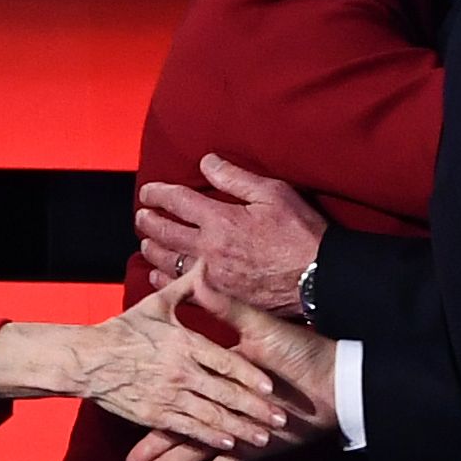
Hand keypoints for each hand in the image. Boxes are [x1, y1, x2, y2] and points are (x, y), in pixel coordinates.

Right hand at [0, 269, 291, 447]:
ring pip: (211, 416)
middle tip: (282, 420)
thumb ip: (186, 288)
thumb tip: (204, 263)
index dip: (250, 376)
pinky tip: (228, 445)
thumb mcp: (156, 305)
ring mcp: (168, 396)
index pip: (226, 362)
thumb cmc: (122, 330)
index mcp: (185, 344)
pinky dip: (208, 438)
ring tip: (262, 438)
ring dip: (239, 429)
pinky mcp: (154, 415)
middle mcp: (180, 373)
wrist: (84, 359)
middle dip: (255, 410)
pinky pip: (188, 430)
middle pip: (226, 394)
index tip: (271, 387)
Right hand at [129, 282, 342, 460]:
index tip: (126, 396)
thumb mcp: (257, 325)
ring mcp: (235, 426)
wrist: (336, 381)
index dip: (154, 392)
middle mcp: (222, 400)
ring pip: (195, 445)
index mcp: (218, 371)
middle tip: (126, 455)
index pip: (176, 386)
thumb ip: (225, 305)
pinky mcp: (251, 448)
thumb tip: (202, 271)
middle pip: (179, 421)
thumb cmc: (300, 349)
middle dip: (155, 441)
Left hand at [133, 156, 328, 317]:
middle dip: (148, 222)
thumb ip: (235, 178)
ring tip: (146, 243)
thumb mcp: (273, 194)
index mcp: (221, 219)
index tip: (148, 191)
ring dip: (153, 250)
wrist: (318, 278)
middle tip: (141, 216)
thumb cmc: (301, 234)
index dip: (157, 193)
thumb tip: (207, 163)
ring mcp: (212, 276)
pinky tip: (159, 274)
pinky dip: (166, 279)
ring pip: (169, 261)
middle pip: (165, 233)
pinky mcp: (220, 297)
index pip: (176, 201)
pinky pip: (182, 288)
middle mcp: (210, 248)